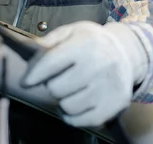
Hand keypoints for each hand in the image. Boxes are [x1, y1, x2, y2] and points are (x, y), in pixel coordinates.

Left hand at [22, 21, 147, 127]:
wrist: (126, 53)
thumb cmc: (91, 42)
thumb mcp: (71, 32)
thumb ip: (48, 43)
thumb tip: (28, 60)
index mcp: (86, 43)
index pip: (51, 63)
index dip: (34, 75)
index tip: (25, 82)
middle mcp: (99, 65)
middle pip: (56, 88)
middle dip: (52, 84)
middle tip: (60, 78)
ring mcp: (108, 87)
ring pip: (67, 106)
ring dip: (62, 100)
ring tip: (70, 89)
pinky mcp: (114, 106)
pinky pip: (80, 121)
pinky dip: (72, 115)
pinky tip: (77, 102)